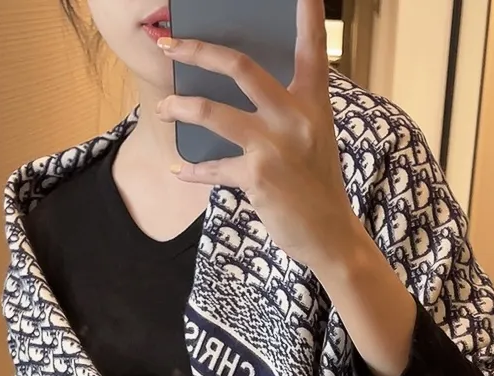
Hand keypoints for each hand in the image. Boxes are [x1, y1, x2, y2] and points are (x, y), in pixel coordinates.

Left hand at [156, 0, 354, 271]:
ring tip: (163, 109)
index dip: (308, 14)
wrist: (330, 236)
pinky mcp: (257, 176)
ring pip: (213, 112)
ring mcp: (274, 145)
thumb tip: (243, 91)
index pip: (311, 48)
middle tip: (169, 44)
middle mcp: (294, 117)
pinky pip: (214, 167)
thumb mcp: (313, 138)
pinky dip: (193, 171)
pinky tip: (180, 171)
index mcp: (313, 102)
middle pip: (240, 67)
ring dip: (181, 108)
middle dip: (198, 51)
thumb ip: (287, 110)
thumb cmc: (317, 186)